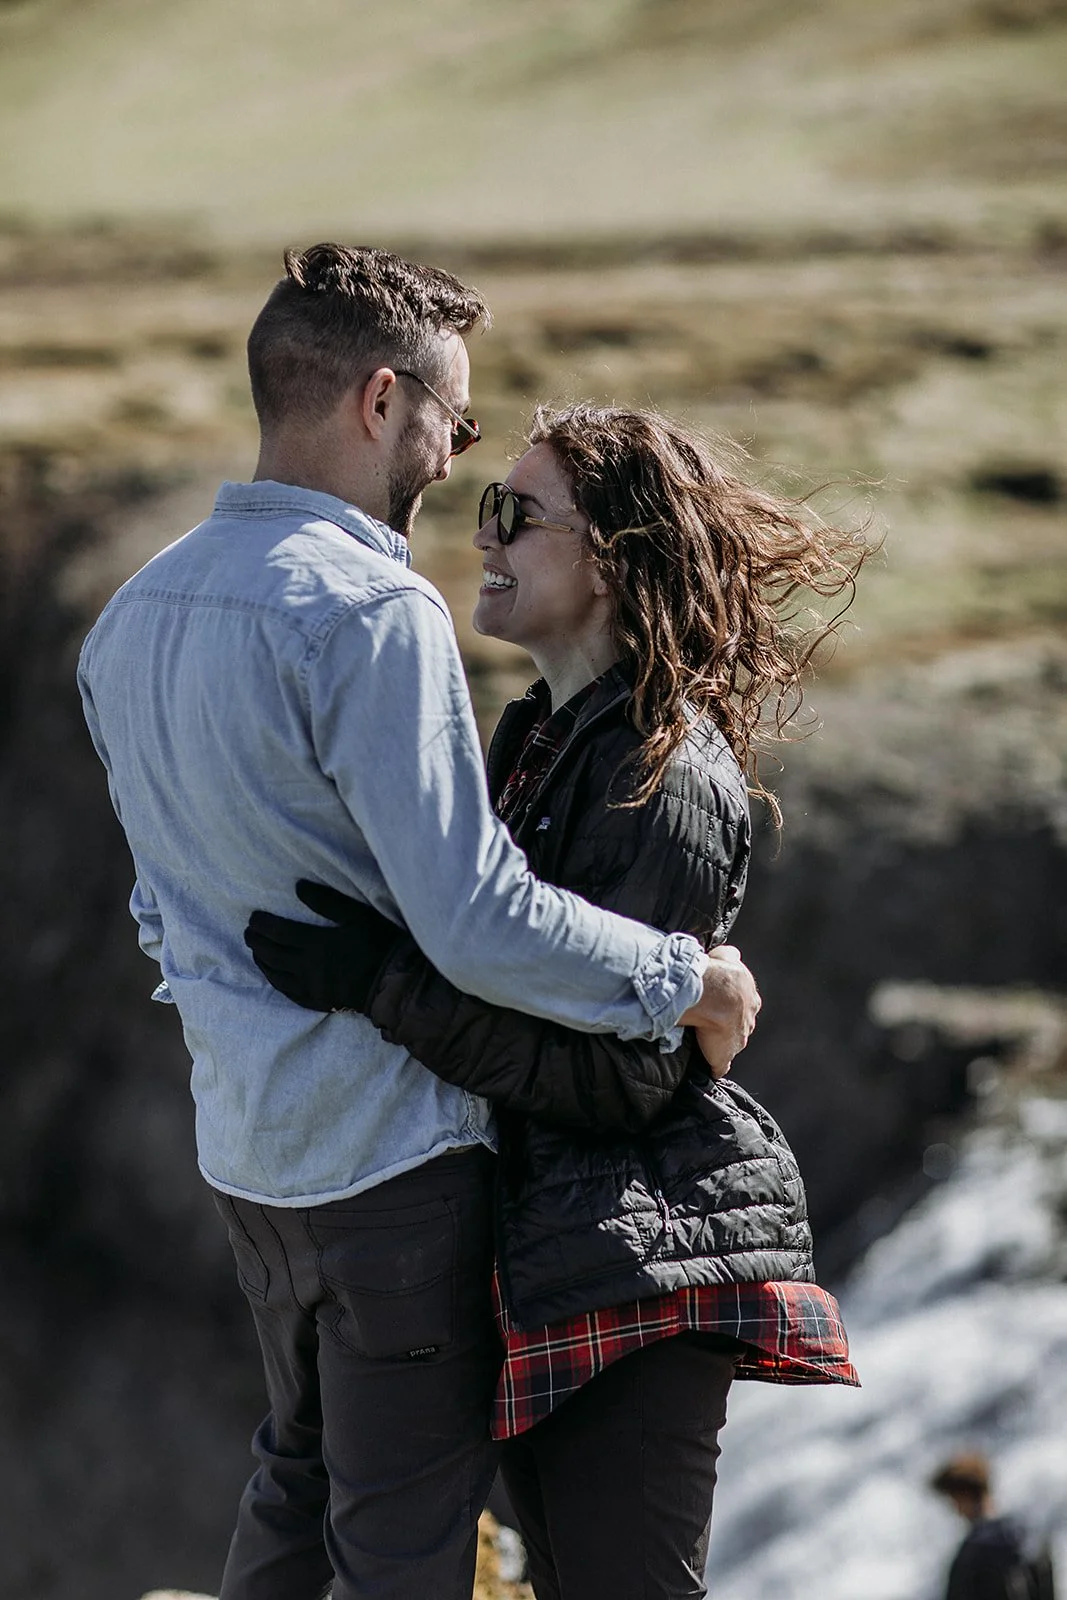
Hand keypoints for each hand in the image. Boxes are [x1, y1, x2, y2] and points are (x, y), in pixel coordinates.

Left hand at [244, 879, 403, 1012]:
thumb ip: (327, 901)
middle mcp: (308, 967)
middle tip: (248, 932)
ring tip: (255, 950)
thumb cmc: (378, 944)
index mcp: (317, 944)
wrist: (393, 982)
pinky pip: (287, 991)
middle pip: (272, 953)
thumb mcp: (357, 916)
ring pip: (276, 974)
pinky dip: (274, 980)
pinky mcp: (316, 1000)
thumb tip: (299, 887)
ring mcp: (311, 987)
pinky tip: (271, 974)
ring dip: (262, 960)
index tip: (253, 917)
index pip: (279, 933)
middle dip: (257, 941)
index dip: (263, 925)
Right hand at [679, 945, 760, 1078]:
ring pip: (734, 1043)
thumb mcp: (727, 956)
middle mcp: (748, 1020)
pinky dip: (716, 1066)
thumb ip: (730, 956)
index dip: (733, 1005)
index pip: (744, 1005)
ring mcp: (738, 1040)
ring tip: (708, 1042)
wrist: (716, 996)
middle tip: (714, 1022)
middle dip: (731, 1024)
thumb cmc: (720, 975)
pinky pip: (720, 1066)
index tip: (723, 1005)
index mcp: (750, 999)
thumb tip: (732, 952)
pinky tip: (710, 1069)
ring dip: (723, 1043)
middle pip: (742, 1025)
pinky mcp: (724, 1057)